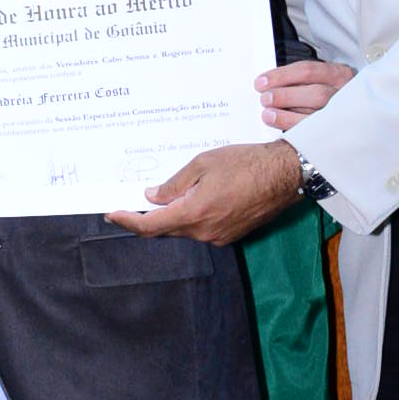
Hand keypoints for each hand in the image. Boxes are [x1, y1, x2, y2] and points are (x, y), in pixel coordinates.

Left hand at [107, 141, 303, 246]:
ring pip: (185, 229)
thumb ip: (174, 184)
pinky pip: (203, 229)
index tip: (112, 214)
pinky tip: (197, 198)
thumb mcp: (202, 164)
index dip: (127, 221)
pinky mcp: (232, 235)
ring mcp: (219, 236)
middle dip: (149, 216)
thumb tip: (152, 196)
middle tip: (135, 200)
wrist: (285, 175)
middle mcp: (204, 232)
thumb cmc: (246, 163)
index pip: (149, 226)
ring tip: (172, 193)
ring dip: (174, 215)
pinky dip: (193, 217)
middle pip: (166, 229)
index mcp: (192, 214)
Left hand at [256, 59, 354, 129]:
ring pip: (317, 116)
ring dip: (287, 116)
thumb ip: (297, 81)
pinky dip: (295, 130)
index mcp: (339, 74)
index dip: (281, 76)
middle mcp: (346, 93)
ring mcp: (344, 115)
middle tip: (265, 99)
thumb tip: (266, 85)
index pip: (308, 70)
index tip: (261, 82)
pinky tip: (280, 128)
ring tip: (267, 114)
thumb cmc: (326, 93)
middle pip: (316, 94)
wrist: (355, 117)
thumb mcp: (318, 80)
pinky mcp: (338, 133)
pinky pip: (315, 134)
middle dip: (286, 96)